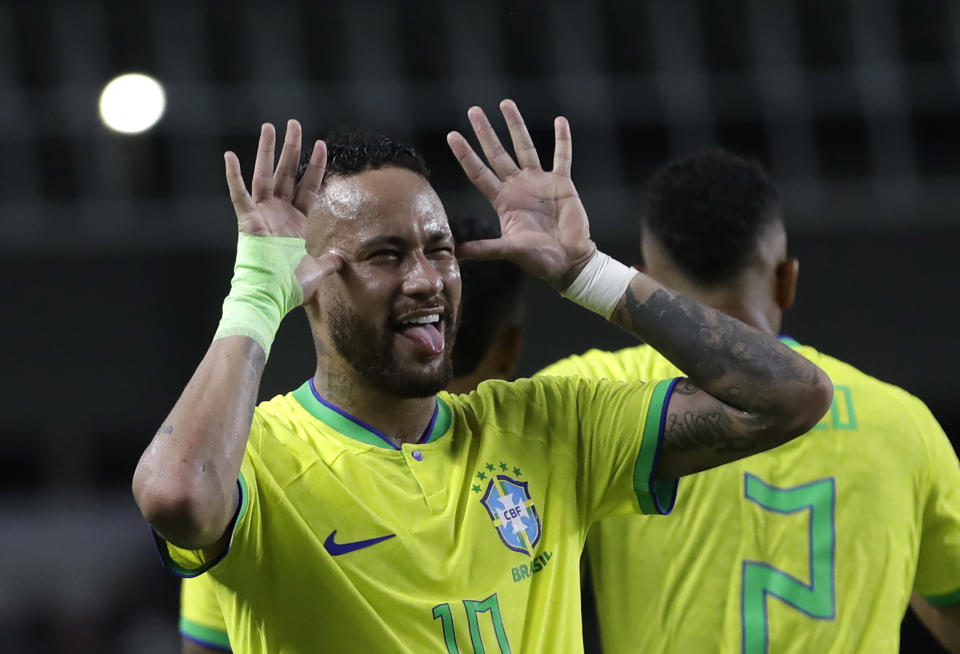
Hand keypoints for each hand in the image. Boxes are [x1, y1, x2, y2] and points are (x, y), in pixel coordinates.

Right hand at [224, 120, 341, 303]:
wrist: (271, 297)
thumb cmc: (290, 287)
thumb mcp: (317, 270)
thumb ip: (329, 261)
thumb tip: (342, 258)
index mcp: (297, 222)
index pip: (308, 186)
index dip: (315, 166)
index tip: (322, 144)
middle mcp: (279, 213)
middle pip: (287, 173)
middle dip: (292, 148)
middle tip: (294, 124)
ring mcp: (262, 215)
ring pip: (265, 175)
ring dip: (267, 151)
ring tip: (270, 126)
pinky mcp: (248, 221)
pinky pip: (238, 195)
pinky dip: (233, 176)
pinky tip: (229, 156)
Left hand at [446, 99, 595, 289]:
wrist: (569, 261)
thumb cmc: (539, 260)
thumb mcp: (510, 251)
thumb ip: (486, 248)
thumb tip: (457, 253)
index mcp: (504, 201)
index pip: (479, 173)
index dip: (466, 155)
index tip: (452, 135)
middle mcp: (518, 187)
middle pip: (498, 154)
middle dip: (485, 132)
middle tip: (473, 111)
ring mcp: (540, 183)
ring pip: (525, 147)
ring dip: (516, 126)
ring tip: (506, 104)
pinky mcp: (562, 184)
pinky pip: (562, 157)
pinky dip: (562, 140)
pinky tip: (560, 121)